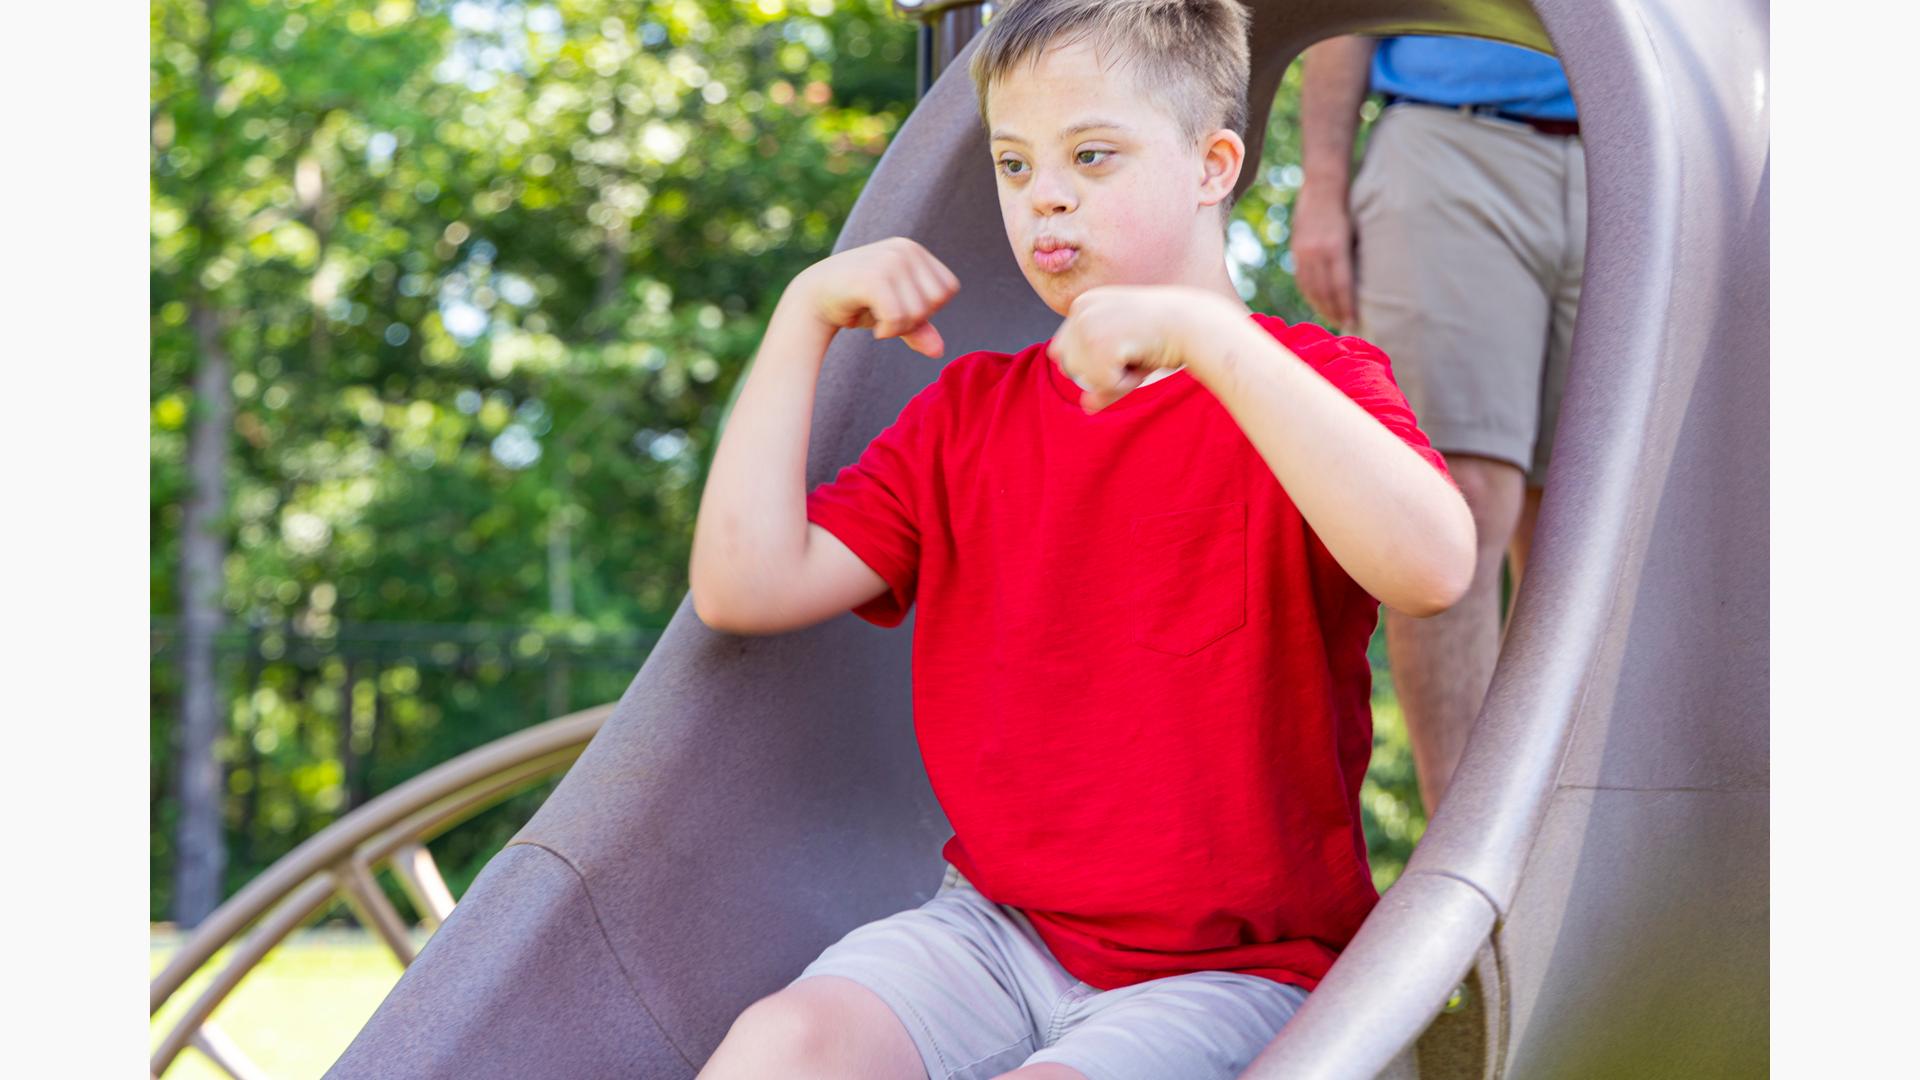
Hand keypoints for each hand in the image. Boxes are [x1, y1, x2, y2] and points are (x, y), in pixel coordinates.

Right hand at [791, 237, 960, 357]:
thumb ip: (920, 328)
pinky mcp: (874, 276)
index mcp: (914, 250)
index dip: (928, 308)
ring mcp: (890, 260)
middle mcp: (905, 249)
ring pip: (919, 312)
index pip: (948, 288)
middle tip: (887, 316)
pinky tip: (875, 328)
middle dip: (915, 319)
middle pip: (938, 301)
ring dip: (899, 327)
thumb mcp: (895, 313)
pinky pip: (899, 317)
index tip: (899, 308)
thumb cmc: (857, 302)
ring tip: (878, 319)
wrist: (812, 297)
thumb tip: (939, 351)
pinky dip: (889, 331)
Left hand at [1047, 285, 1228, 412]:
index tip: (1123, 348)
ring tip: (1138, 354)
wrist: (1197, 324)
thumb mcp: (1129, 357)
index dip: (1092, 362)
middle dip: (1102, 372)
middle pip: (1068, 367)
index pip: (1063, 352)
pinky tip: (1142, 360)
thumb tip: (1086, 407)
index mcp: (1084, 303)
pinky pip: (1101, 385)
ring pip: (1083, 377)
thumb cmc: (1166, 338)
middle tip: (1134, 352)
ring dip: (1114, 378)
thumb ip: (1104, 382)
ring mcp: (1088, 324)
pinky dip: (1124, 384)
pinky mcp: (1100, 342)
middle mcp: (1080, 309)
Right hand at [1289, 179, 1355, 330]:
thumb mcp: (1359, 228)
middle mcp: (1316, 251)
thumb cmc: (1351, 203)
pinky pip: (1301, 279)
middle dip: (1335, 312)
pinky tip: (1318, 302)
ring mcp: (1303, 251)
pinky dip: (1310, 294)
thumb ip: (1356, 255)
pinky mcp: (1297, 249)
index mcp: (1335, 246)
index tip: (1356, 323)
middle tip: (1347, 327)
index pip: (1341, 286)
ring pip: (1310, 288)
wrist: (1324, 183)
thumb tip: (1363, 284)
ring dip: (1321, 307)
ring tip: (1334, 320)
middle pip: (1324, 291)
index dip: (1347, 307)